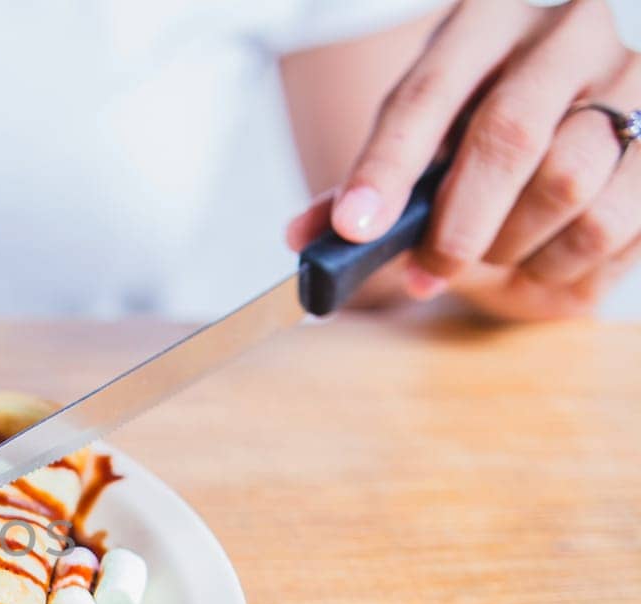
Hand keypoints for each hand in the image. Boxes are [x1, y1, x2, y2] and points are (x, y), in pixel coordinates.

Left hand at [288, 0, 639, 319]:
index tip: (356, 228)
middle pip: (508, 137)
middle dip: (457, 224)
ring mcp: (634, 79)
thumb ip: (363, 190)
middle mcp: (568, 32)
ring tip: (493, 255)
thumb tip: (305, 239)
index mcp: (487, 19)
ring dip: (513, 245)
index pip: (427, 94)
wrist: (569, 141)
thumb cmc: (477, 146)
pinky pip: (613, 222)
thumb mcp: (417, 151)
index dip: (387, 167)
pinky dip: (563, 261)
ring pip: (568, 182)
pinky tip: (542, 258)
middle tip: (427, 269)